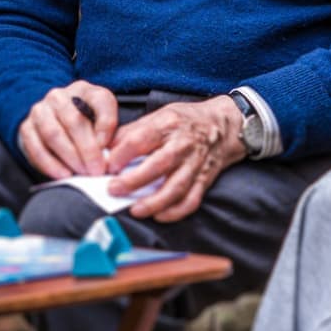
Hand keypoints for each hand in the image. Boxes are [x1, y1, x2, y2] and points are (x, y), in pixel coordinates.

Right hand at [18, 80, 117, 179]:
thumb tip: (103, 148)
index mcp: (83, 89)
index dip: (107, 125)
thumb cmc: (84, 122)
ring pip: (53, 134)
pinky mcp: (26, 128)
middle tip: (96, 169)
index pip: (100, 101)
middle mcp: (59, 96)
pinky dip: (50, 164)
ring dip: (69, 157)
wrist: (54, 122)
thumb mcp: (102, 118)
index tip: (109, 148)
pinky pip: (36, 148)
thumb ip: (107, 128)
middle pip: (74, 120)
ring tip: (81, 172)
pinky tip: (63, 174)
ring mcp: (40, 111)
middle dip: (87, 149)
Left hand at [104, 96, 245, 222]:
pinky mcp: (204, 179)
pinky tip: (159, 216)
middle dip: (134, 180)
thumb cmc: (185, 120)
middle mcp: (183, 144)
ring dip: (154, 202)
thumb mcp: (159, 114)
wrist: (224, 125)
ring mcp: (195, 164)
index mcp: (168, 124)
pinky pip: (191, 200)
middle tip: (113, 189)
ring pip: (176, 187)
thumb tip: (106, 148)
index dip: (122, 153)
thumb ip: (132, 131)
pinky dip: (176, 212)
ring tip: (135, 210)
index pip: (141, 139)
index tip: (107, 166)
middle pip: (159, 164)